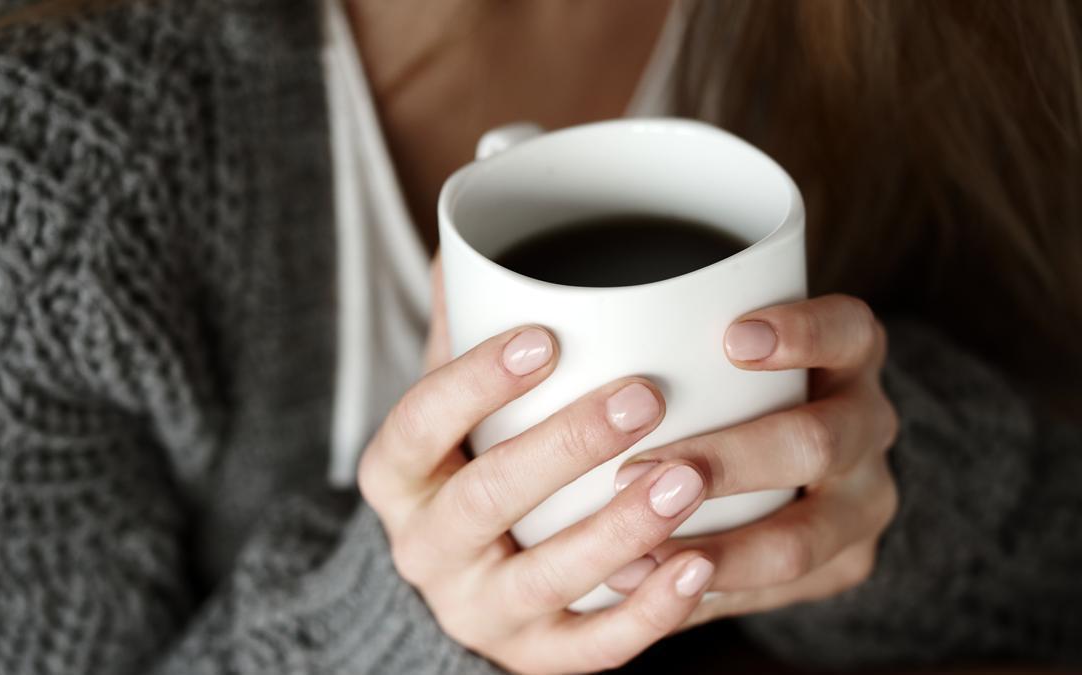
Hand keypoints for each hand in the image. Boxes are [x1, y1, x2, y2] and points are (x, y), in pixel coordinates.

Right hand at [358, 258, 716, 673]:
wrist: (464, 579)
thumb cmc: (470, 462)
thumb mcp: (452, 401)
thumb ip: (463, 327)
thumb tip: (473, 234)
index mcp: (398, 476)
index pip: (419, 422)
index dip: (476, 381)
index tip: (547, 334)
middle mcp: (426, 549)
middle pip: (486, 499)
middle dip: (564, 448)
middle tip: (643, 398)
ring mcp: (481, 610)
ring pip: (547, 577)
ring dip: (619, 529)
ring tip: (687, 478)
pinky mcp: (536, 656)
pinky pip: (591, 649)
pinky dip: (647, 612)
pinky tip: (701, 566)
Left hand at [609, 294, 899, 627]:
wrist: (802, 466)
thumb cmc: (734, 385)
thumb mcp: (730, 347)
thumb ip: (683, 338)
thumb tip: (566, 325)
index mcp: (850, 356)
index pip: (847, 330)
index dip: (801, 332)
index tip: (732, 338)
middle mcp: (869, 426)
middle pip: (818, 442)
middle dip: (730, 460)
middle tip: (642, 468)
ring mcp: (864, 502)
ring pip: (803, 540)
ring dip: (716, 550)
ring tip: (636, 554)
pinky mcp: (846, 566)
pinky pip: (784, 593)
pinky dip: (712, 593)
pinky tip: (647, 587)